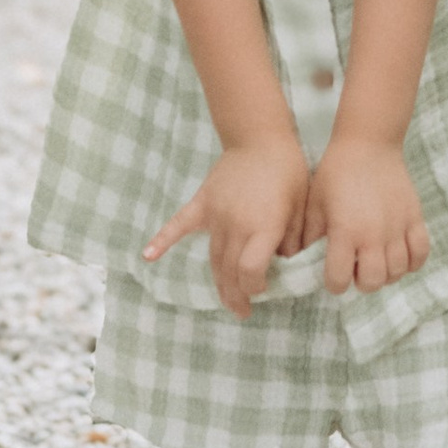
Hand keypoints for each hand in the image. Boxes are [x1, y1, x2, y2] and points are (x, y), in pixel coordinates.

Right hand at [144, 133, 311, 320]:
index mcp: (262, 227)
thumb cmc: (288, 170)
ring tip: (227, 300)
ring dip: (219, 283)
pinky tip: (147, 257)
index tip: (262, 290)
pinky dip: (162, 241)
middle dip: (237, 295)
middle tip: (243, 311)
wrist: (261, 137)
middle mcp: (235, 226)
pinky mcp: (202, 204)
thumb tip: (288, 263)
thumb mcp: (301, 205)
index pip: (250, 272)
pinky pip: (178, 226)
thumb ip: (293, 237)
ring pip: (212, 259)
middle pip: (229, 272)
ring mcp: (215, 215)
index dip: (254, 288)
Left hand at [306, 133, 430, 294]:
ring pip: (398, 271)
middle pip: (373, 282)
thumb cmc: (336, 172)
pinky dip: (412, 262)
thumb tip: (302, 258)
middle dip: (362, 282)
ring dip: (386, 273)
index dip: (334, 284)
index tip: (334, 276)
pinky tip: (400, 255)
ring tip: (377, 261)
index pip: (339, 279)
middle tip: (357, 269)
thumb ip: (309, 234)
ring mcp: (397, 227)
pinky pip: (421, 252)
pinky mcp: (414, 217)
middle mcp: (373, 235)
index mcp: (345, 232)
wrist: (368, 143)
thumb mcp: (315, 203)